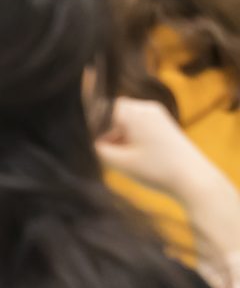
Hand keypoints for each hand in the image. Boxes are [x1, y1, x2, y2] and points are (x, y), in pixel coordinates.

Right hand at [96, 97, 227, 198]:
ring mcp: (157, 113)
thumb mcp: (119, 162)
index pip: (98, 112)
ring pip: (125, 119)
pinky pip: (139, 123)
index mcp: (131, 111)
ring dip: (120, 135)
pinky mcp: (165, 122)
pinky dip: (133, 136)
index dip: (92, 130)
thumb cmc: (156, 171)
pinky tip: (139, 155)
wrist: (197, 181)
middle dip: (107, 132)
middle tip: (110, 154)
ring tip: (127, 158)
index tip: (92, 147)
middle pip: (112, 114)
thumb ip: (97, 147)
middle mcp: (144, 106)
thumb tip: (90, 139)